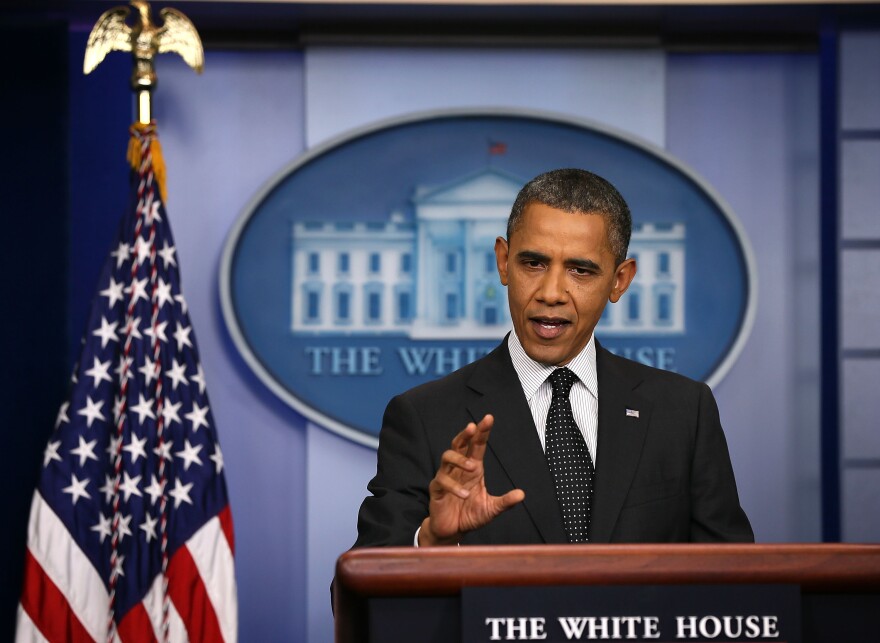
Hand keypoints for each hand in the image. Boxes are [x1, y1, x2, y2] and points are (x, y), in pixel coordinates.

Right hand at [418, 414, 524, 545]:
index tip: (488, 418)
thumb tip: (522, 494)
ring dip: (460, 459)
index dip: (482, 432)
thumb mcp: (491, 509)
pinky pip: (442, 481)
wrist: (453, 531)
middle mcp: (459, 469)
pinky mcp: (437, 489)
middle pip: (459, 444)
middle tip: (472, 426)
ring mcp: (446, 477)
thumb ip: (505, 502)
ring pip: (447, 457)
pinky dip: (454, 486)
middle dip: (466, 434)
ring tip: (473, 467)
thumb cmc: (470, 515)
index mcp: (473, 469)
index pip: (477, 446)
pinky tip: (465, 494)